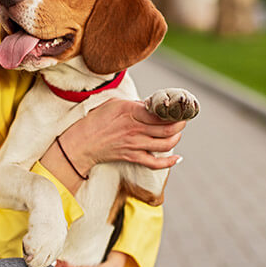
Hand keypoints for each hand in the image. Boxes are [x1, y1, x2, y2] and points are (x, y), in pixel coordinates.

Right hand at [59, 98, 185, 175]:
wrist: (82, 143)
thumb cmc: (96, 120)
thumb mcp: (114, 104)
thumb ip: (134, 104)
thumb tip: (151, 106)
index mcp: (131, 111)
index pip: (160, 112)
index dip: (173, 111)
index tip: (178, 108)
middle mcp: (135, 128)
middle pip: (167, 128)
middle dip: (180, 124)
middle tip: (183, 120)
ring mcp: (134, 144)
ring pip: (165, 144)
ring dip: (177, 139)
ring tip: (178, 133)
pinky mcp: (132, 157)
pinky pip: (155, 163)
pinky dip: (169, 162)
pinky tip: (177, 158)